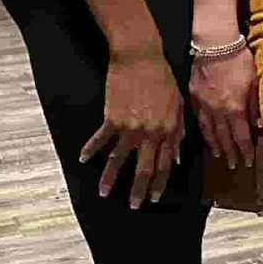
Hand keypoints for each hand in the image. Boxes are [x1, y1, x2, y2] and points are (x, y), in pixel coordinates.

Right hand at [84, 45, 184, 207]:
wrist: (141, 57)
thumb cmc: (162, 78)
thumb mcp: (179, 104)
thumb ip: (179, 132)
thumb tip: (177, 157)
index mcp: (169, 130)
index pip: (165, 164)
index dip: (159, 182)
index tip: (153, 197)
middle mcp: (152, 132)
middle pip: (145, 168)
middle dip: (139, 190)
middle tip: (134, 206)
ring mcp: (132, 127)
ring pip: (120, 160)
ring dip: (110, 178)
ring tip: (104, 193)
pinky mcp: (113, 118)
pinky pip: (101, 140)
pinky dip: (91, 150)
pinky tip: (83, 160)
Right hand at [190, 44, 261, 178]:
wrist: (214, 43)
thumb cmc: (240, 59)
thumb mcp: (255, 81)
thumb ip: (256, 105)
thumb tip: (258, 125)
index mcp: (234, 108)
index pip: (241, 136)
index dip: (245, 150)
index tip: (247, 161)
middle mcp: (217, 110)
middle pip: (223, 137)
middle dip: (230, 152)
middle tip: (233, 165)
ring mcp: (202, 103)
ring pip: (208, 130)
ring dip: (215, 144)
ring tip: (219, 155)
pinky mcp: (193, 95)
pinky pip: (198, 118)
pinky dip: (203, 129)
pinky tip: (206, 134)